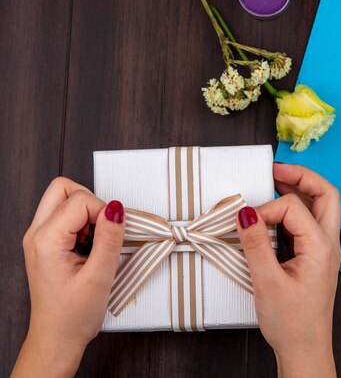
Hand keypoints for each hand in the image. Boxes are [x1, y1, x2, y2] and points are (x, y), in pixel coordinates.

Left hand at [13, 177, 125, 377]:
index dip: (104, 212)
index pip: (81, 200)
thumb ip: (109, 238)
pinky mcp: (46, 243)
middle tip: (103, 229)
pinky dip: (83, 223)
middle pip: (64, 188)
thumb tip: (117, 208)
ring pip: (64, 199)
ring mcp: (39, 238)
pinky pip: (65, 215)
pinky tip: (89, 247)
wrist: (57, 338)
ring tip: (95, 242)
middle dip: (91, 202)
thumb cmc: (72, 315)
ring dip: (87, 213)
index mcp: (46, 240)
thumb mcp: (99, 277)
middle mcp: (36, 234)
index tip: (113, 235)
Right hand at [236, 163, 340, 377]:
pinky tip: (274, 214)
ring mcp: (323, 250)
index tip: (247, 222)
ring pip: (320, 207)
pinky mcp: (314, 257)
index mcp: (321, 247)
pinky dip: (293, 211)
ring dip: (299, 190)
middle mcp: (327, 244)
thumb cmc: (293, 324)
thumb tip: (245, 213)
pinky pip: (308, 223)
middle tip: (276, 169)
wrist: (305, 350)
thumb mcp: (267, 282)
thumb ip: (256, 244)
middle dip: (302, 176)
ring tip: (274, 182)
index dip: (268, 208)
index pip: (294, 207)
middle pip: (326, 194)